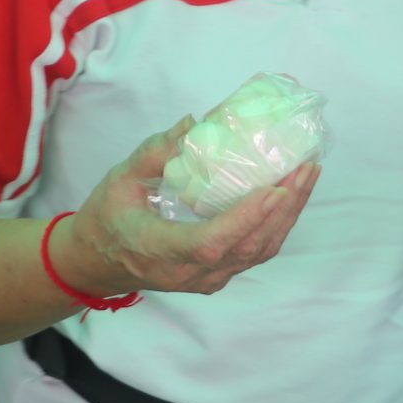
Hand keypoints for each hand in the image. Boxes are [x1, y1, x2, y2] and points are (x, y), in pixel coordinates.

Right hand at [54, 120, 320, 298]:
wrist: (95, 263)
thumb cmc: (105, 219)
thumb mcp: (119, 180)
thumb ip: (155, 153)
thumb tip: (193, 123)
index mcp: (158, 249)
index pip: (210, 241)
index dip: (245, 218)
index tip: (273, 189)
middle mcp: (188, 272)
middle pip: (247, 247)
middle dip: (283, 208)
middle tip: (305, 168)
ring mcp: (206, 279)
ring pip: (258, 253)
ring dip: (288, 216)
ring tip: (306, 177)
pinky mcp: (216, 275)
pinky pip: (254, 254)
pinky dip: (277, 226)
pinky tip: (290, 197)